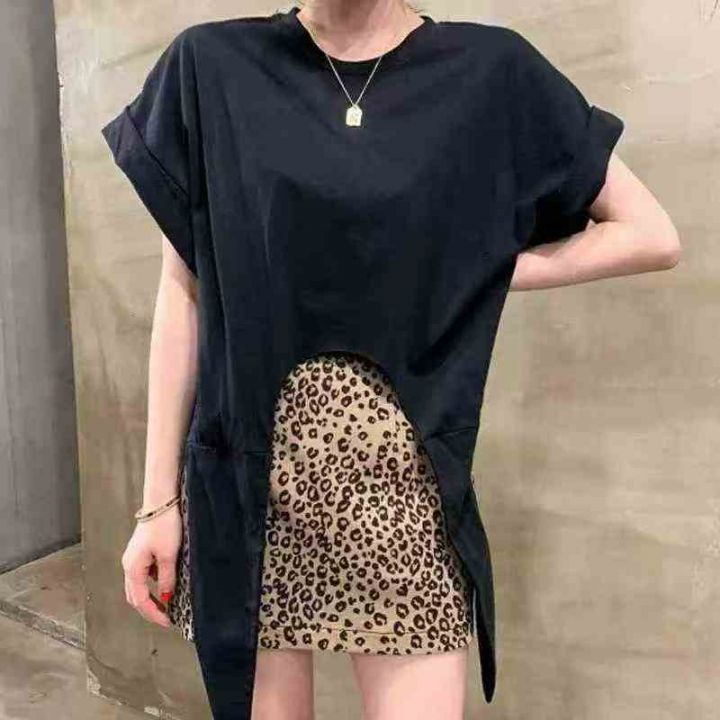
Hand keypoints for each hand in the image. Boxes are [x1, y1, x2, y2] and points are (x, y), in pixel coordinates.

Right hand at [121, 504, 181, 627]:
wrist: (161, 502)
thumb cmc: (164, 525)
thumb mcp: (169, 555)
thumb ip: (166, 578)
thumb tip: (166, 597)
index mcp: (133, 568)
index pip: (140, 600)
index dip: (153, 614)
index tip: (167, 622)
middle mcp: (128, 565)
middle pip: (135, 596)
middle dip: (149, 610)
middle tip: (166, 618)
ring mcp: (133, 558)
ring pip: (137, 586)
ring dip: (149, 599)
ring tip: (165, 606)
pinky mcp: (140, 552)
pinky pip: (143, 575)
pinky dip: (150, 586)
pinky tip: (164, 585)